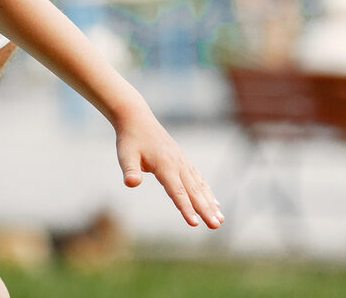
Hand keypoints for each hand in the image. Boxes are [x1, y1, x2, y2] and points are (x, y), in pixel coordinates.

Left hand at [115, 107, 222, 227]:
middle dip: (205, 210)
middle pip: (193, 191)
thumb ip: (129, 170)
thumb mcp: (125, 155)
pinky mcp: (183, 161)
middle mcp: (178, 164)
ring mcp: (183, 162)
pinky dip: (207, 192)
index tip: (195, 224)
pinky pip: (198, 179)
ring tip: (220, 219)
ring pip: (199, 186)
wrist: (137, 119)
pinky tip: (214, 203)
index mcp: (165, 165)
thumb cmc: (129, 139)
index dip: (186, 208)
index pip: (177, 191)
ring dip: (210, 203)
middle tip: (216, 226)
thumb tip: (130, 183)